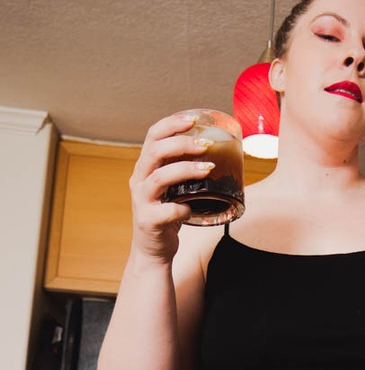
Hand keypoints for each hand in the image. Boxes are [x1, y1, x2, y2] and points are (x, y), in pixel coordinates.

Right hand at [129, 112, 215, 262]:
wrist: (153, 250)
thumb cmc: (167, 215)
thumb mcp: (173, 189)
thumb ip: (185, 172)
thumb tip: (221, 154)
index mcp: (146, 168)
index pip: (153, 136)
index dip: (172, 124)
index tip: (194, 119)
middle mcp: (139, 180)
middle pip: (155, 151)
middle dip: (182, 143)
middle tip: (206, 145)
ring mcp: (141, 201)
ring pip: (159, 177)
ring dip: (186, 170)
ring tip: (208, 169)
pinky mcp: (147, 221)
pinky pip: (166, 211)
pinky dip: (182, 209)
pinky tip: (192, 210)